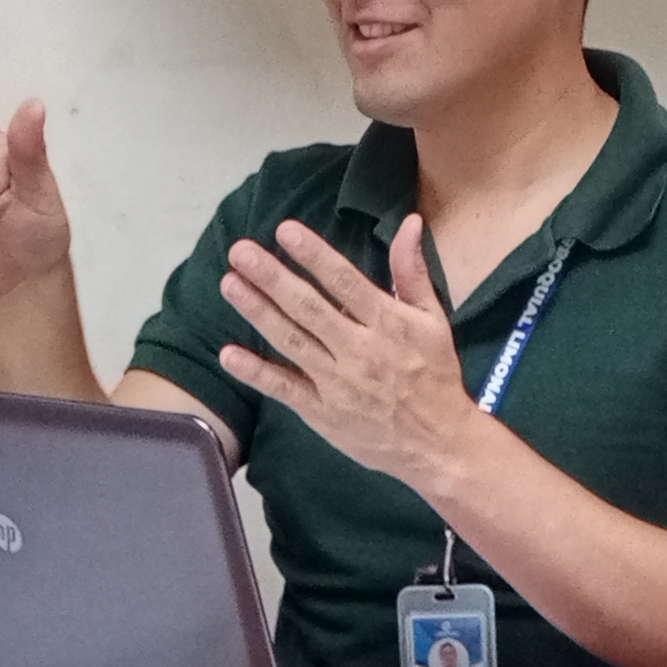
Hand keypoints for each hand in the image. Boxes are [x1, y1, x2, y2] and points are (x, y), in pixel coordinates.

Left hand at [216, 216, 485, 489]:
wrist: (437, 444)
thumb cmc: (435, 376)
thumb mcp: (433, 320)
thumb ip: (413, 272)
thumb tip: (408, 221)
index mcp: (388, 324)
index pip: (345, 283)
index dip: (314, 255)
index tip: (285, 230)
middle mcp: (359, 351)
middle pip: (309, 309)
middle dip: (272, 278)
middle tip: (240, 251)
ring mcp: (338, 384)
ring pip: (292, 342)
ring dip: (258, 312)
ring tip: (229, 284)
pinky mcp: (323, 414)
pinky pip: (285, 389)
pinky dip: (256, 373)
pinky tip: (228, 354)